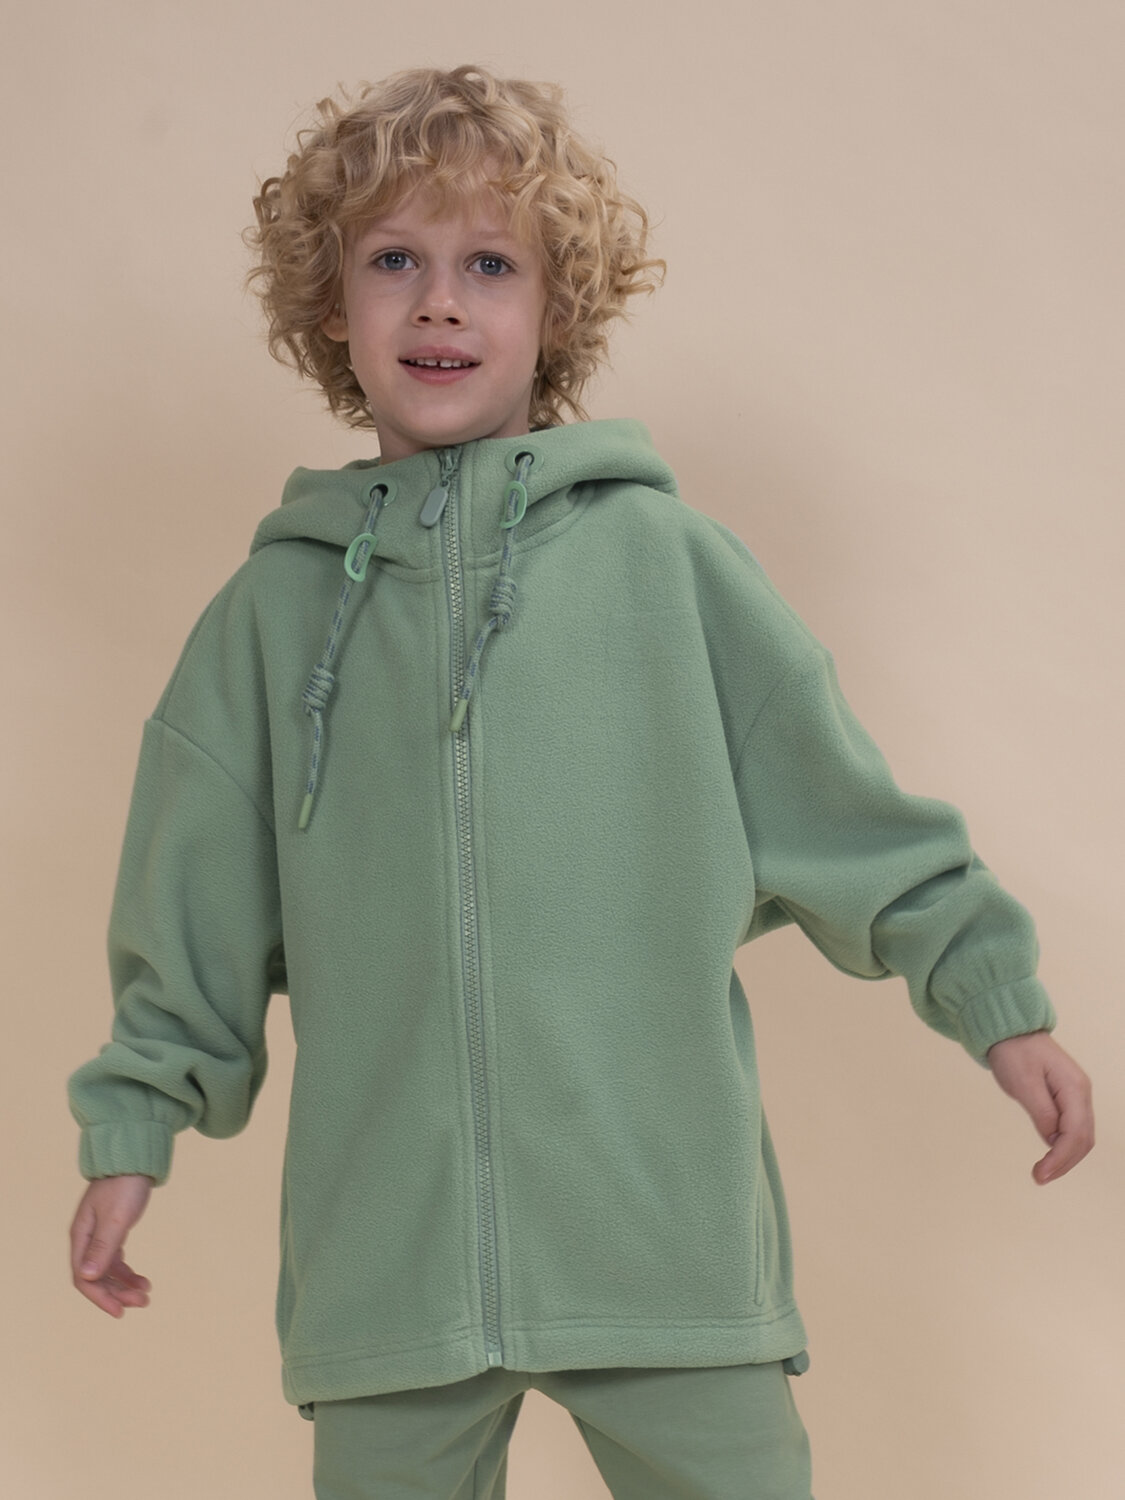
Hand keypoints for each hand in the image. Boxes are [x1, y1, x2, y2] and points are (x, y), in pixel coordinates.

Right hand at [70, 1174, 153, 1316]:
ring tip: (146, 1294)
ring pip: (107, 1271)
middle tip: (142, 1302)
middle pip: (96, 1277)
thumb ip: (102, 1247)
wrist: (135, 1158)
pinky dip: (128, 1273)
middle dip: (117, 1294)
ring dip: (124, 1286)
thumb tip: (86, 1278)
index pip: (83, 1277)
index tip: (120, 1311)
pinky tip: (142, 1280)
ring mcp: (99, 1235)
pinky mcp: (113, 1230)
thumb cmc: (124, 1184)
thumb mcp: (116, 1218)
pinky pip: (116, 1260)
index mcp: (82, 1236)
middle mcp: (86, 1238)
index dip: (100, 1297)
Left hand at [986, 1030, 1093, 1183]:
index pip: (1075, 1134)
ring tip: (1042, 1172)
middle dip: (1064, 1162)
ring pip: (1080, 1136)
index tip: (1040, 1175)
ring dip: (1064, 1157)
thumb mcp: (1023, 1084)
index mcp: (1074, 1088)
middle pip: (1083, 1139)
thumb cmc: (1014, 1053)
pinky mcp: (1066, 1097)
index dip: (1060, 1158)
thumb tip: (1053, 1140)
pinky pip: (1071, 1128)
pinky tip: (1048, 1155)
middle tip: (1039, 1177)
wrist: (1010, 1030)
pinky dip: (1062, 1145)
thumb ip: (1042, 1114)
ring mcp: (1075, 1095)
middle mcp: (1081, 1093)